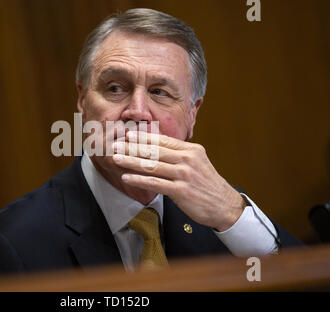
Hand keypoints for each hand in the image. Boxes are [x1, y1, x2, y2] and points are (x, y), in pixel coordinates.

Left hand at [112, 131, 245, 230]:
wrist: (224, 205)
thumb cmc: (207, 184)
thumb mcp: (197, 162)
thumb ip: (179, 154)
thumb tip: (157, 147)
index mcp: (191, 150)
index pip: (163, 141)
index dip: (144, 137)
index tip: (128, 135)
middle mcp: (187, 160)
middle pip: (154, 151)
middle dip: (132, 147)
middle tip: (115, 145)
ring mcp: (184, 175)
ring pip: (152, 166)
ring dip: (131, 161)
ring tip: (116, 158)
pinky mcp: (181, 191)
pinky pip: (156, 184)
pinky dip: (139, 180)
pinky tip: (127, 178)